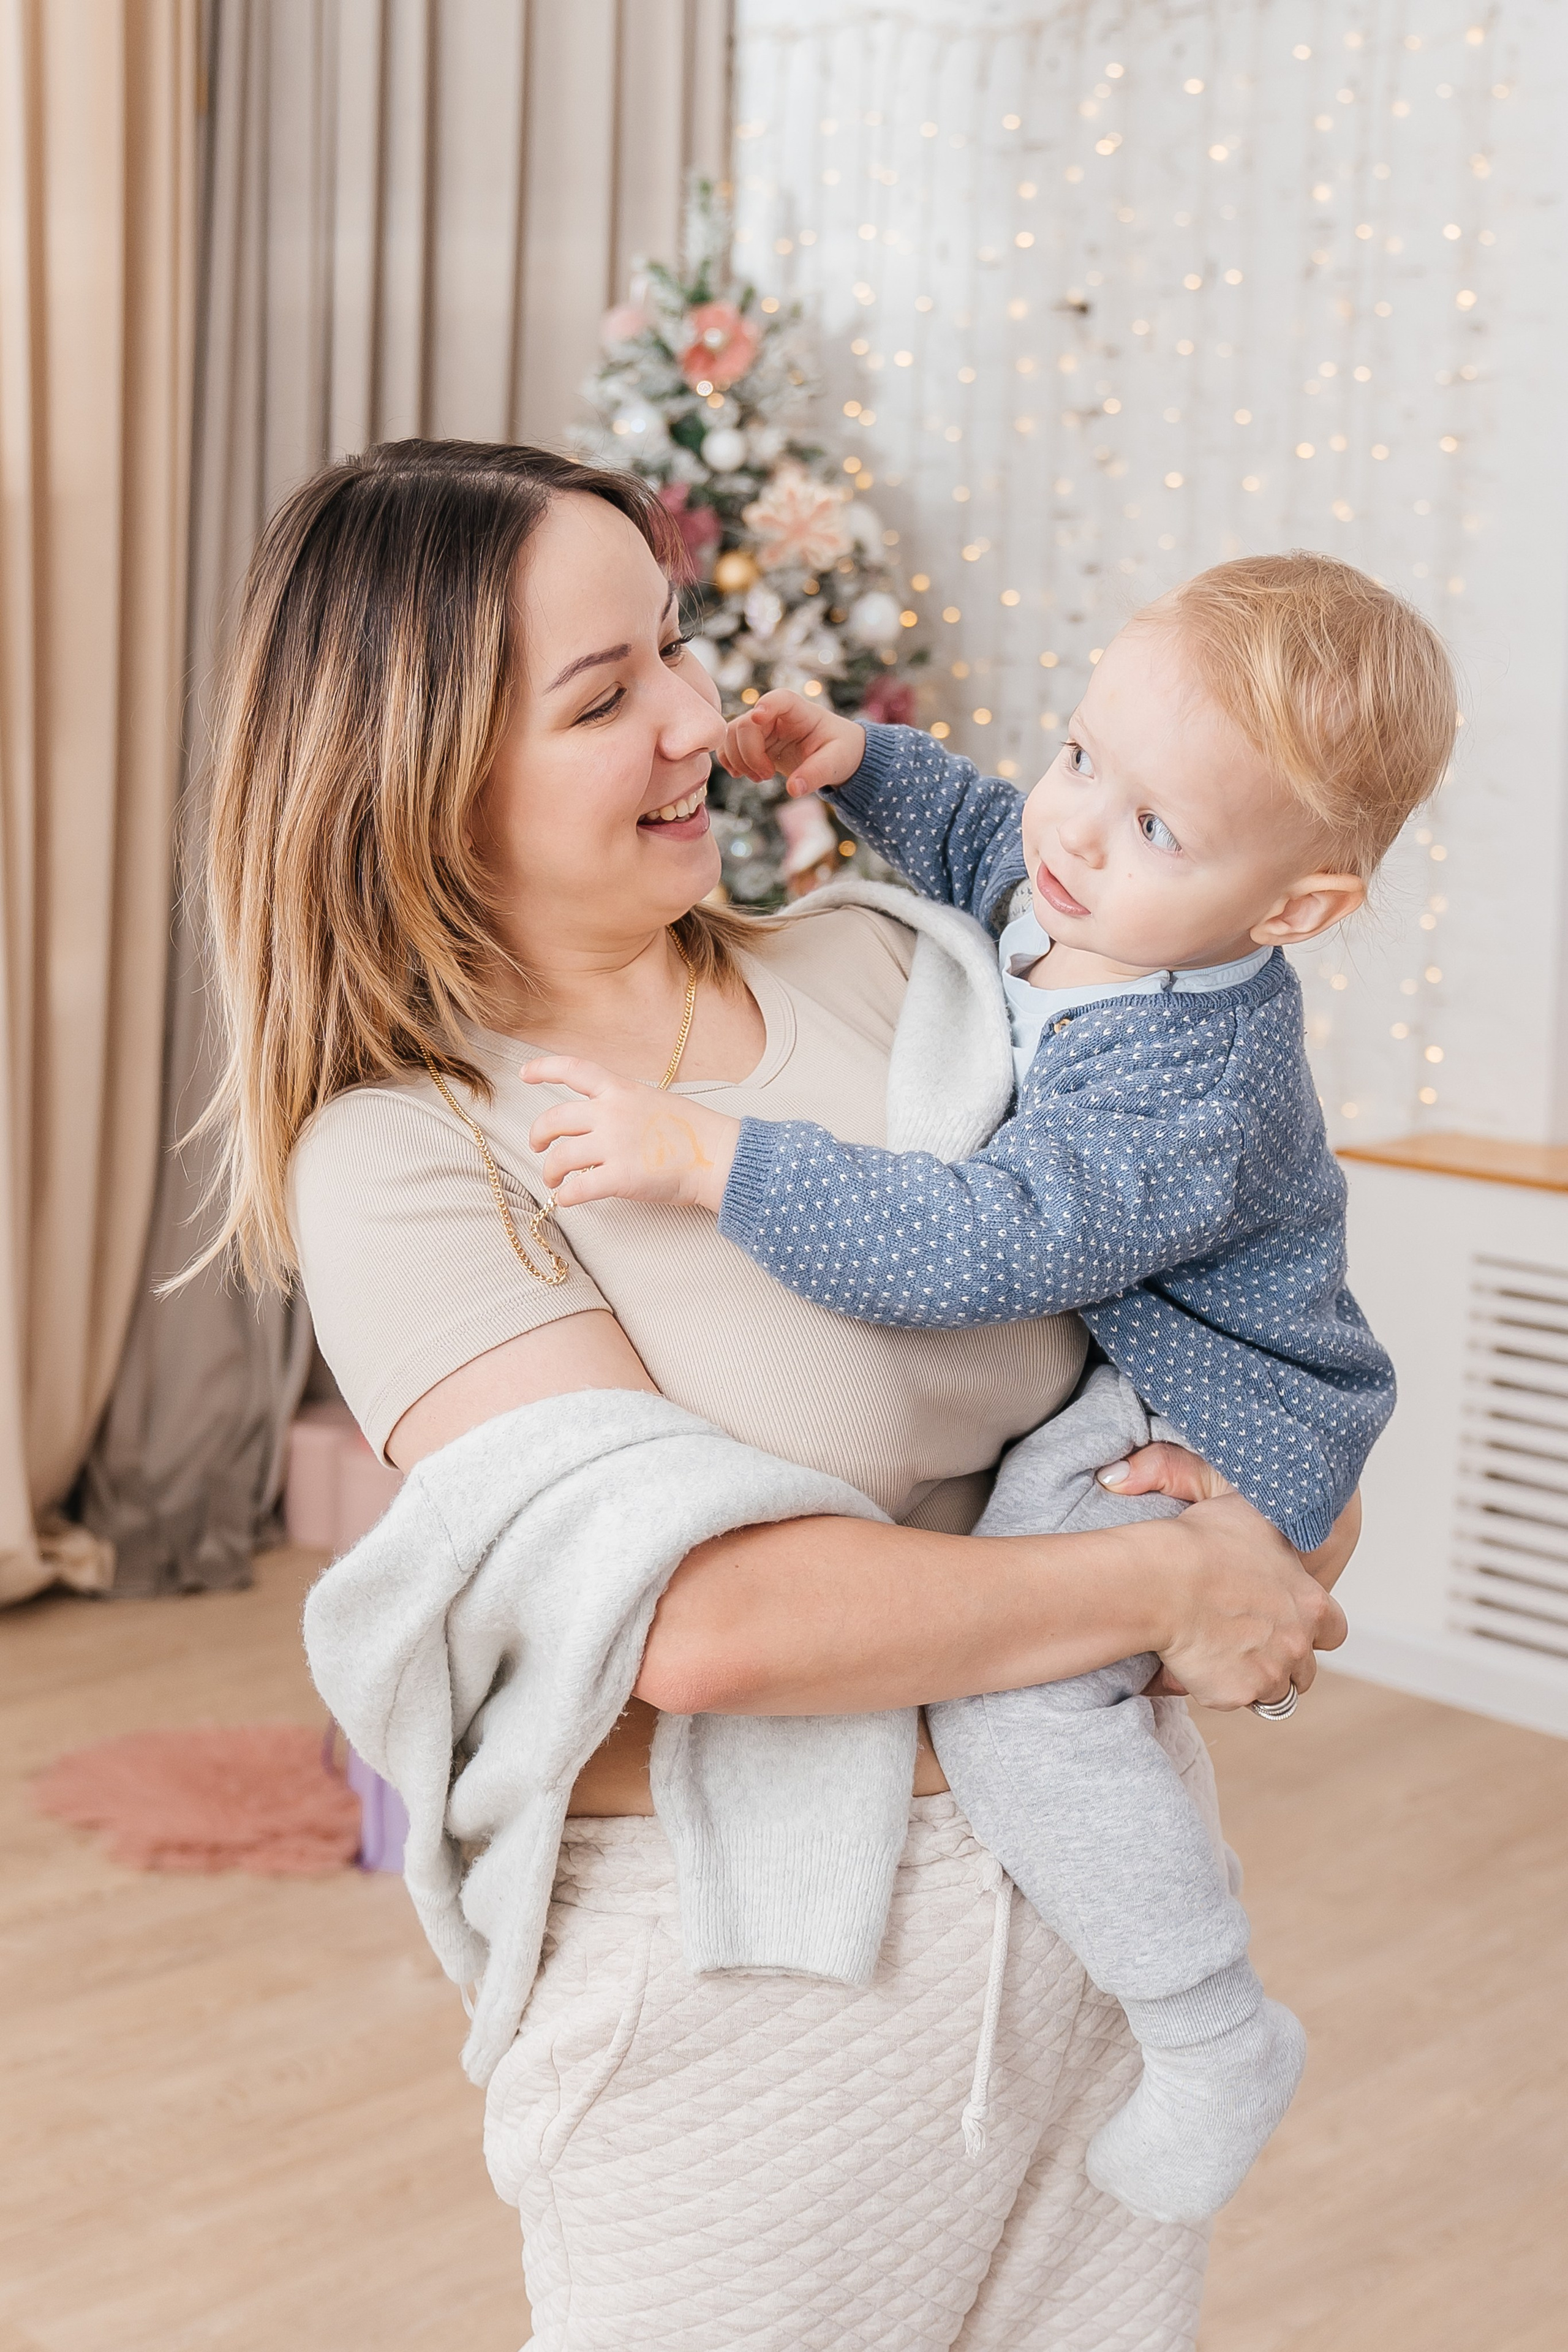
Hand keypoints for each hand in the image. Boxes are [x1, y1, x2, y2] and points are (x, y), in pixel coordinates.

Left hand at [524, 1058, 740, 1212]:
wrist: (719, 1156)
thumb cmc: (693, 1134)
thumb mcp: (655, 1103)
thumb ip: (624, 1107)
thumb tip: (600, 1123)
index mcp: (621, 1090)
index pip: (573, 1069)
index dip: (543, 1069)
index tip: (524, 1074)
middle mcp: (611, 1113)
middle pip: (554, 1118)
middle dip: (538, 1134)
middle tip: (538, 1147)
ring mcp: (613, 1145)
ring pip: (560, 1157)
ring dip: (550, 1171)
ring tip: (554, 1182)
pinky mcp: (619, 1177)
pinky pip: (577, 1189)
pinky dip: (567, 1197)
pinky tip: (568, 1200)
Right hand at [722, 690, 865, 797]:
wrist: (834, 756)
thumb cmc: (839, 751)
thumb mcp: (835, 763)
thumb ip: (816, 774)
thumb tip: (794, 790)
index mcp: (800, 712)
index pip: (780, 699)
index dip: (767, 704)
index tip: (759, 716)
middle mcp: (776, 715)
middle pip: (746, 723)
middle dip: (750, 754)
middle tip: (767, 776)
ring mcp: (761, 728)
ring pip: (732, 734)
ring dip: (738, 760)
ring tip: (760, 778)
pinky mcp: (753, 742)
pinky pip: (728, 746)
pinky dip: (729, 761)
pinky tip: (743, 775)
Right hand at [1100, 1441, 1356, 1699]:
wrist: (1162, 1580)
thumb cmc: (1202, 1541)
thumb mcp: (1253, 1518)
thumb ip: (1280, 1532)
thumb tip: (1290, 1519)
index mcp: (1310, 1601)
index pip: (1334, 1630)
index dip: (1313, 1629)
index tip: (1288, 1623)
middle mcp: (1298, 1642)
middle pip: (1306, 1671)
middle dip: (1284, 1662)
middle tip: (1249, 1645)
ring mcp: (1270, 1672)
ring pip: (1273, 1692)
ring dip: (1254, 1679)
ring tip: (1220, 1655)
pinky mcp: (1236, 1694)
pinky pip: (1231, 1699)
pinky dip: (1217, 1686)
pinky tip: (1195, 1660)